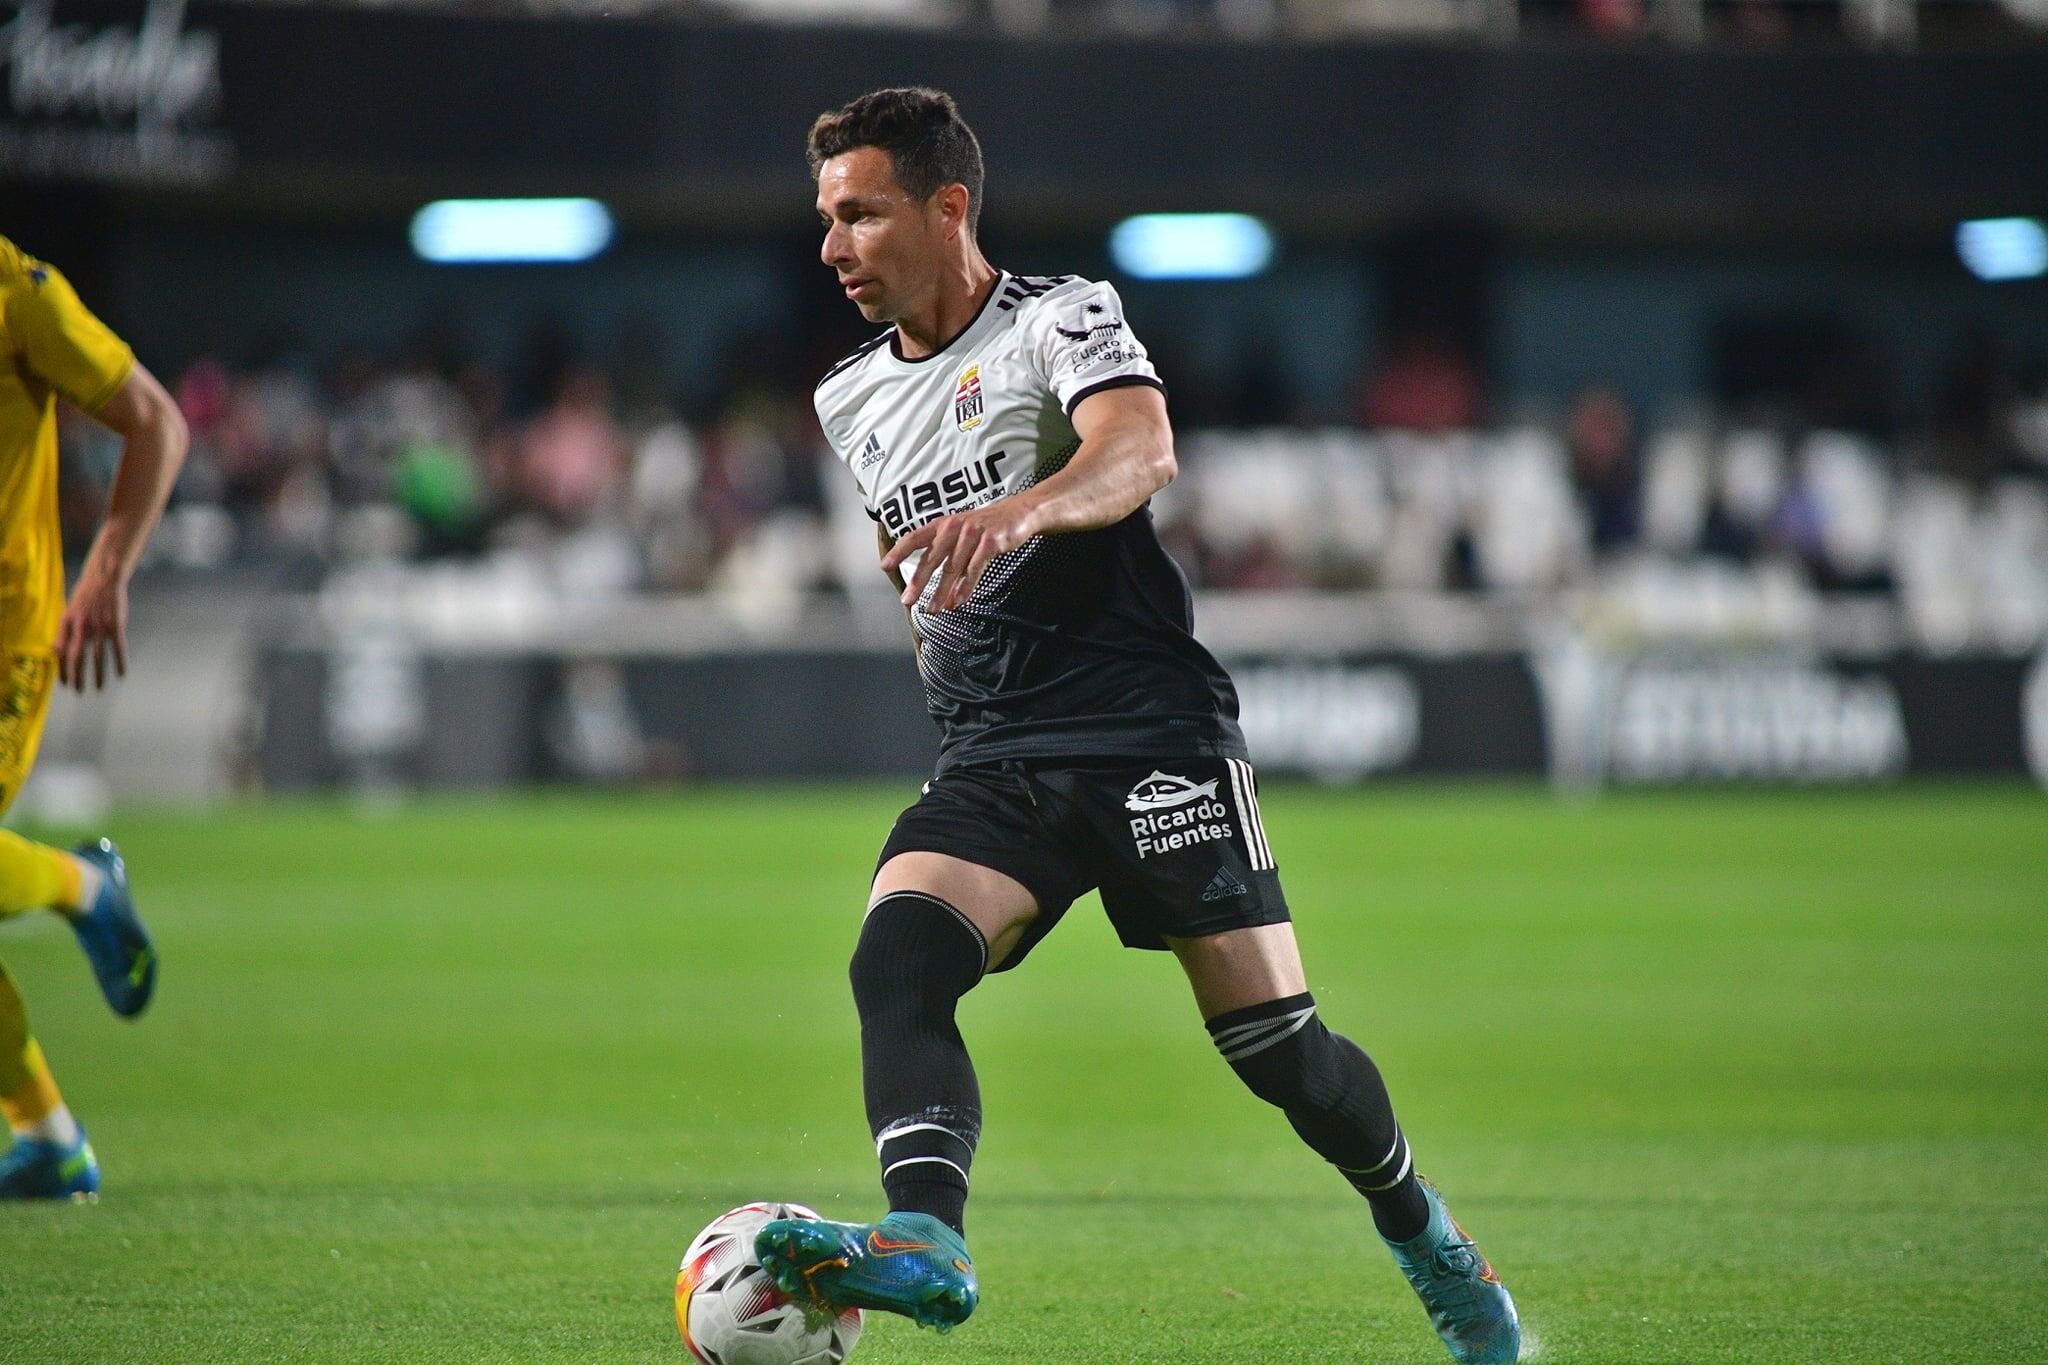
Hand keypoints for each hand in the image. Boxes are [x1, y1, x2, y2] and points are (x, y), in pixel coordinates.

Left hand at [54, 567, 128, 691]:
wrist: (104, 578)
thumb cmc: (86, 595)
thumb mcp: (69, 610)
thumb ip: (64, 630)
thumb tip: (57, 650)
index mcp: (67, 623)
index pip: (61, 651)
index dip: (62, 669)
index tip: (65, 683)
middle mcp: (81, 626)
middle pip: (77, 657)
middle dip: (77, 677)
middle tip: (79, 691)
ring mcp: (99, 626)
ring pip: (97, 656)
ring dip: (97, 674)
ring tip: (98, 688)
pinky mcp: (115, 625)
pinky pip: (118, 648)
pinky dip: (120, 662)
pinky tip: (122, 674)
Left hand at [881, 498, 1039, 613]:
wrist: (1018, 514)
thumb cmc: (985, 527)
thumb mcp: (961, 532)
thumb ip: (945, 553)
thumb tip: (930, 584)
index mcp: (943, 524)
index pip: (915, 537)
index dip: (899, 551)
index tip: (885, 567)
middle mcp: (954, 527)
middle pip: (931, 558)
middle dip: (918, 582)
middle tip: (908, 601)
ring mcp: (972, 534)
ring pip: (952, 568)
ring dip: (941, 592)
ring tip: (933, 609)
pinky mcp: (990, 543)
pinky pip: (974, 569)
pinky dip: (965, 587)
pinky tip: (957, 601)